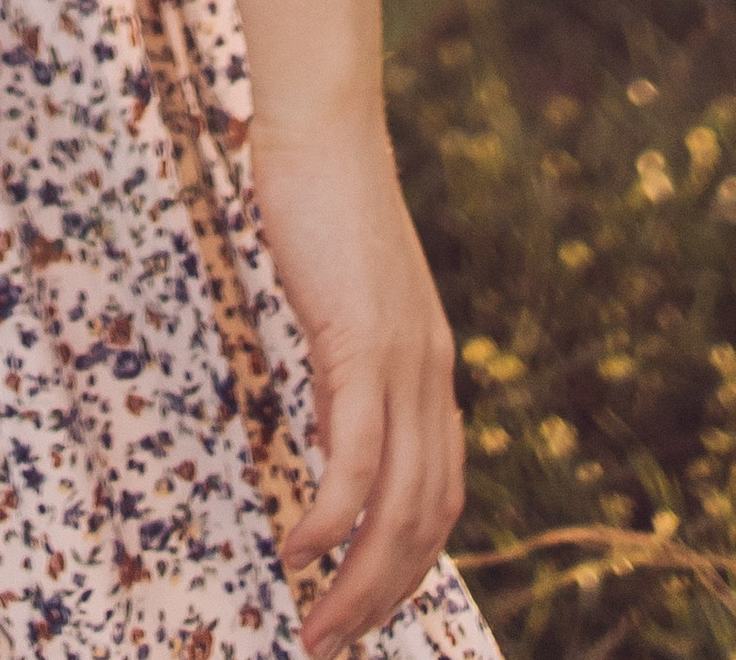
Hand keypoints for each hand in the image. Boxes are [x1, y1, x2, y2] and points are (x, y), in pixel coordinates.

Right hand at [253, 114, 464, 653]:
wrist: (325, 127)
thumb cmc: (323, 197)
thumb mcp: (345, 297)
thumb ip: (349, 360)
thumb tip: (329, 414)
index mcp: (431, 366)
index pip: (439, 494)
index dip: (408, 562)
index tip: (365, 605)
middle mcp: (431, 376)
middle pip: (425, 520)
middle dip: (383, 596)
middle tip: (333, 642)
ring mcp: (401, 363)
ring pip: (396, 506)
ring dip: (358, 580)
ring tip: (317, 626)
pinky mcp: (359, 345)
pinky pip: (352, 457)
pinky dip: (330, 517)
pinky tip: (296, 548)